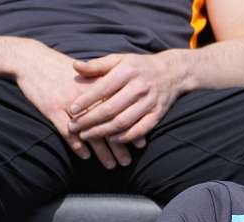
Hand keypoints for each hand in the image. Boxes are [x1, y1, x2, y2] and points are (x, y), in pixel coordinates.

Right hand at [11, 40, 131, 165]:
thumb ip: (104, 88)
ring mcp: (68, 104)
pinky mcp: (52, 109)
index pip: (119, 112)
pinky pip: (67, 132)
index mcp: (97, 88)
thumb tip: (125, 105)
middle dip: (119, 146)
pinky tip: (86, 157)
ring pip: (90, 132)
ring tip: (112, 166)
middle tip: (127, 162)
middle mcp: (86, 97)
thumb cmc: (61, 69)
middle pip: (107, 125)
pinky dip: (77, 145)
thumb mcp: (87, 74)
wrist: (32, 60)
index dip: (130, 129)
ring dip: (102, 152)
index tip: (140, 144)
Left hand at [68, 52, 185, 146]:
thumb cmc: (138, 66)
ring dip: (103, 132)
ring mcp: (149, 103)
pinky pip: (140, 130)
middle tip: (74, 127)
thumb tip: (75, 67)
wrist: (172, 73)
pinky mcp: (157, 115)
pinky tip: (111, 140)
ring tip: (86, 136)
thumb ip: (97, 65)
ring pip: (123, 122)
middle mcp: (139, 88)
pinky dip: (125, 137)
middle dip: (89, 120)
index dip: (86, 100)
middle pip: (110, 109)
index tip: (71, 110)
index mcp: (127, 72)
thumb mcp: (119, 59)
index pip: (102, 88)